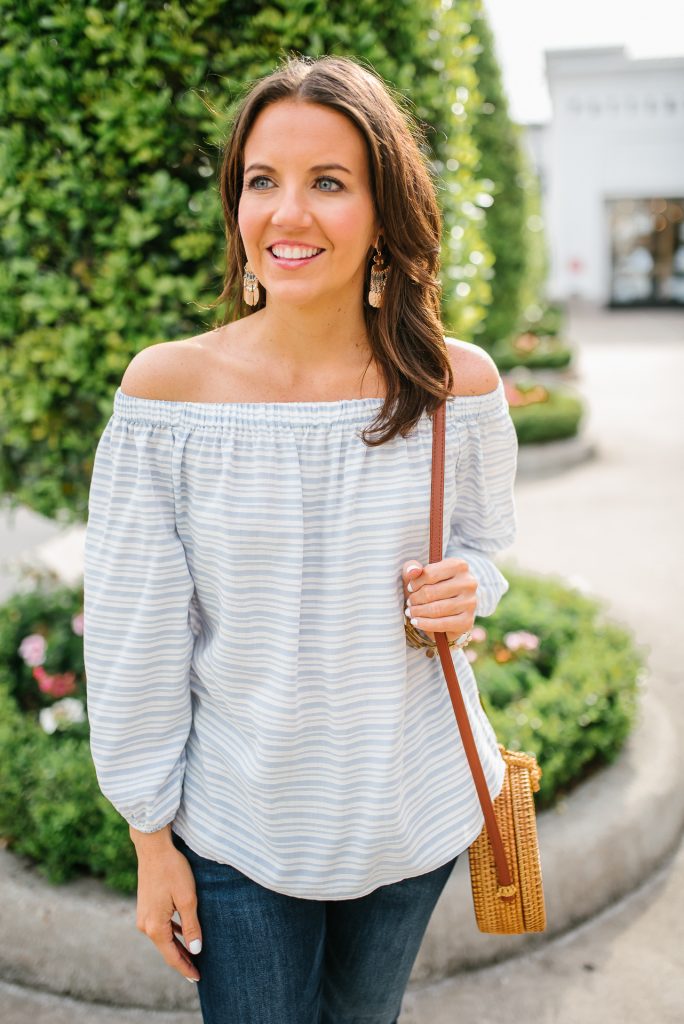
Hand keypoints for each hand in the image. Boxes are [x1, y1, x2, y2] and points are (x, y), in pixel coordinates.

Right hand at [133, 836, 201, 983]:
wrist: (153, 848)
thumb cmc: (172, 870)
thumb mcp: (187, 899)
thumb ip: (191, 927)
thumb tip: (196, 950)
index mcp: (155, 927)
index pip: (172, 956)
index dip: (185, 968)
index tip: (198, 978)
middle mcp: (145, 925)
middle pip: (166, 949)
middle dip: (182, 959)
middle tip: (198, 972)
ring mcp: (143, 915)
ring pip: (163, 937)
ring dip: (177, 946)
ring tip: (193, 955)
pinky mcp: (146, 906)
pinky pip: (160, 926)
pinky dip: (172, 933)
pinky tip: (182, 933)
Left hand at [401, 558, 477, 644]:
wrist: (448, 610)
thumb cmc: (431, 587)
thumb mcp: (419, 574)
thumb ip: (411, 567)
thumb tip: (412, 570)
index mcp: (459, 566)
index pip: (431, 573)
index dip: (415, 583)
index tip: (410, 588)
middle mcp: (469, 583)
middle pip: (432, 592)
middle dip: (415, 599)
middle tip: (409, 603)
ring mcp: (470, 602)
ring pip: (436, 609)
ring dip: (418, 612)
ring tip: (410, 612)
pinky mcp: (467, 620)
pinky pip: (442, 624)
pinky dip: (425, 624)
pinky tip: (416, 622)